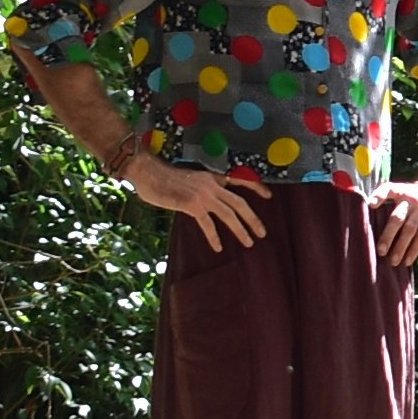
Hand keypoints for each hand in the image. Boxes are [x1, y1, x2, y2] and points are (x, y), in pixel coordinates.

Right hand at [124, 156, 264, 252]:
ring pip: (229, 214)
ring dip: (241, 229)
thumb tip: (207, 203)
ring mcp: (203, 194)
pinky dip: (214, 236)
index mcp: (212, 176)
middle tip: (262, 232)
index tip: (268, 195)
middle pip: (239, 202)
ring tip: (249, 242)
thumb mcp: (189, 179)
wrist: (149, 172)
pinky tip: (218, 246)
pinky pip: (208, 223)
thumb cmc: (163, 177)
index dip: (256, 187)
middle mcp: (211, 184)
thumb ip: (201, 188)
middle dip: (253, 218)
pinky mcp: (192, 204)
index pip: (240, 179)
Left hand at [370, 175, 417, 270]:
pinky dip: (414, 250)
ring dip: (401, 247)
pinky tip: (407, 261)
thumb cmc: (415, 195)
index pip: (388, 189)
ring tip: (393, 261)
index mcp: (401, 191)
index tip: (370, 204)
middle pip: (398, 217)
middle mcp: (411, 199)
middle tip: (381, 251)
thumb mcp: (404, 192)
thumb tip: (369, 223)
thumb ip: (389, 202)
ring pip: (410, 230)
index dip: (379, 195)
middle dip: (388, 235)